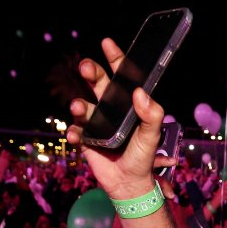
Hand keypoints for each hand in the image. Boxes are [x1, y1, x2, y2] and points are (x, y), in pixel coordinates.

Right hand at [67, 38, 166, 200]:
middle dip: (91, 72)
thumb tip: (139, 93)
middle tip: (85, 67)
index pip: (122, 76)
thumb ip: (151, 115)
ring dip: (78, 104)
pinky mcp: (86, 139)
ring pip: (83, 106)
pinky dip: (73, 132)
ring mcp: (96, 123)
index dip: (115, 59)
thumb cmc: (143, 157)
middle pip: (98, 84)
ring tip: (78, 107)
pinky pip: (75, 131)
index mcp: (128, 104)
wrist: (129, 184)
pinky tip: (76, 135)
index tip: (107, 43)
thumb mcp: (152, 135)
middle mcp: (110, 109)